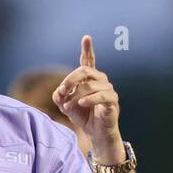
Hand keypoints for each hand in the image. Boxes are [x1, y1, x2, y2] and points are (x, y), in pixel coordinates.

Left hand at [53, 36, 122, 156]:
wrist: (96, 134)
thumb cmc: (83, 117)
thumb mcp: (66, 106)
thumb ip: (60, 97)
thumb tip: (59, 92)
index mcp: (90, 79)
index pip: (89, 61)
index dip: (88, 49)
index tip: (86, 38)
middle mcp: (100, 80)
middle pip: (84, 71)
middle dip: (69, 80)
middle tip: (61, 92)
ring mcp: (108, 89)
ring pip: (89, 85)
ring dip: (75, 96)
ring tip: (68, 107)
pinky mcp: (113, 101)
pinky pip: (101, 95)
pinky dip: (89, 99)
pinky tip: (81, 104)